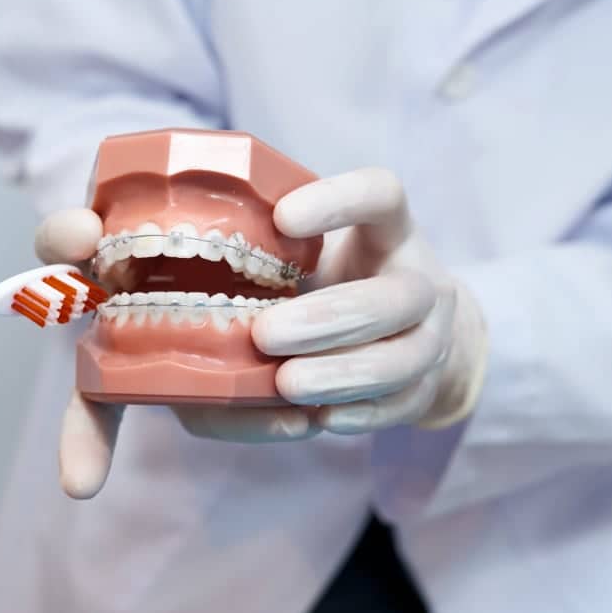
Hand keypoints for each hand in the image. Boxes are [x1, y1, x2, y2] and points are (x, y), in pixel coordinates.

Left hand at [232, 167, 485, 435]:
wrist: (405, 333)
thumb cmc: (334, 281)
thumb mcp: (313, 253)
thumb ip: (268, 250)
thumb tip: (181, 257)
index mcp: (389, 229)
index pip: (382, 194)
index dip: (338, 202)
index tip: (282, 217)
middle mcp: (420, 282)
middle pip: (398, 297)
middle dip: (329, 318)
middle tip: (265, 333)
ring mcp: (431, 339)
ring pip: (403, 359)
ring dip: (341, 374)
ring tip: (285, 383)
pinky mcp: (423, 390)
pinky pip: (399, 407)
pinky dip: (357, 414)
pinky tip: (316, 418)